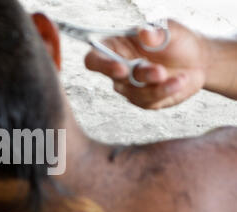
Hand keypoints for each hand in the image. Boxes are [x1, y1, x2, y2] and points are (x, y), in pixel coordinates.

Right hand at [85, 20, 209, 108]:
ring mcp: (130, 87)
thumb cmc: (177, 41)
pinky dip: (167, 91)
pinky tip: (181, 81)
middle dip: (139, 75)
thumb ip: (158, 31)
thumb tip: (145, 33)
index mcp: (115, 47)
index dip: (101, 64)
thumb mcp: (171, 29)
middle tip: (158, 71)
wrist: (197, 60)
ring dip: (158, 85)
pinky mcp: (144, 100)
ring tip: (181, 76)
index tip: (120, 67)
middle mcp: (118, 68)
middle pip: (114, 78)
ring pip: (135, 92)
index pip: (94, 58)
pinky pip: (150, 101)